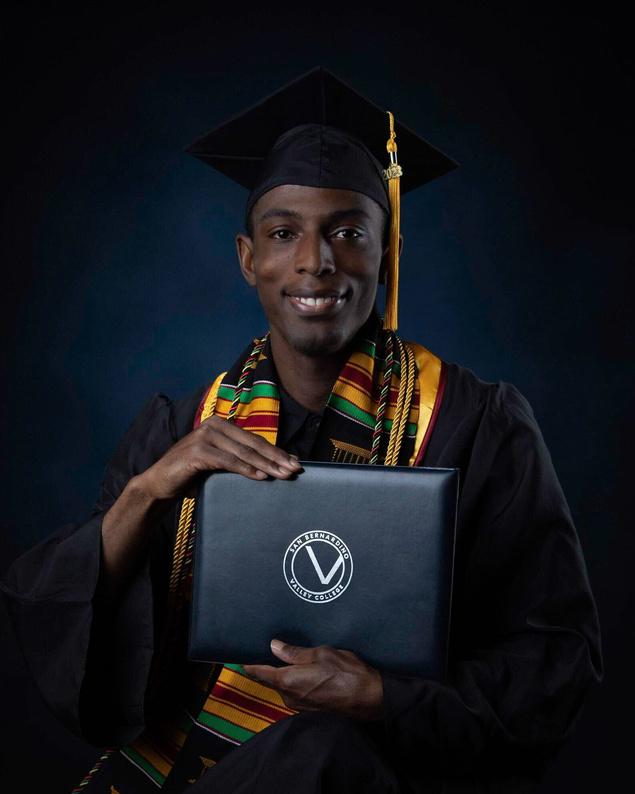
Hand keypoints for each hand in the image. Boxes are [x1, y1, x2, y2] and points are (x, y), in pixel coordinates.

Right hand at [137, 415, 301, 500]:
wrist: (160, 484)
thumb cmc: (192, 474)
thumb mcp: (219, 463)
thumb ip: (238, 460)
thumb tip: (271, 466)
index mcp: (221, 425)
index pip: (254, 440)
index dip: (276, 451)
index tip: (295, 462)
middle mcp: (213, 426)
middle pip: (252, 444)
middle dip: (276, 457)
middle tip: (294, 469)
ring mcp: (204, 437)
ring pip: (243, 452)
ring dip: (265, 464)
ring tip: (282, 474)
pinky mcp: (197, 451)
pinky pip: (227, 461)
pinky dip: (245, 469)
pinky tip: (260, 476)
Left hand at [242, 639, 383, 721]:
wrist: (370, 698)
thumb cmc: (347, 673)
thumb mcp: (321, 653)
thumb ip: (295, 652)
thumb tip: (274, 646)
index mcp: (288, 681)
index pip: (259, 673)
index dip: (248, 663)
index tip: (239, 656)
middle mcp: (289, 696)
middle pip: (270, 680)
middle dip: (265, 666)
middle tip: (264, 649)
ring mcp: (299, 705)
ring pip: (283, 686)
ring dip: (281, 674)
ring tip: (284, 656)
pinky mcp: (310, 709)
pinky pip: (294, 692)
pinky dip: (293, 681)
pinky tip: (301, 670)